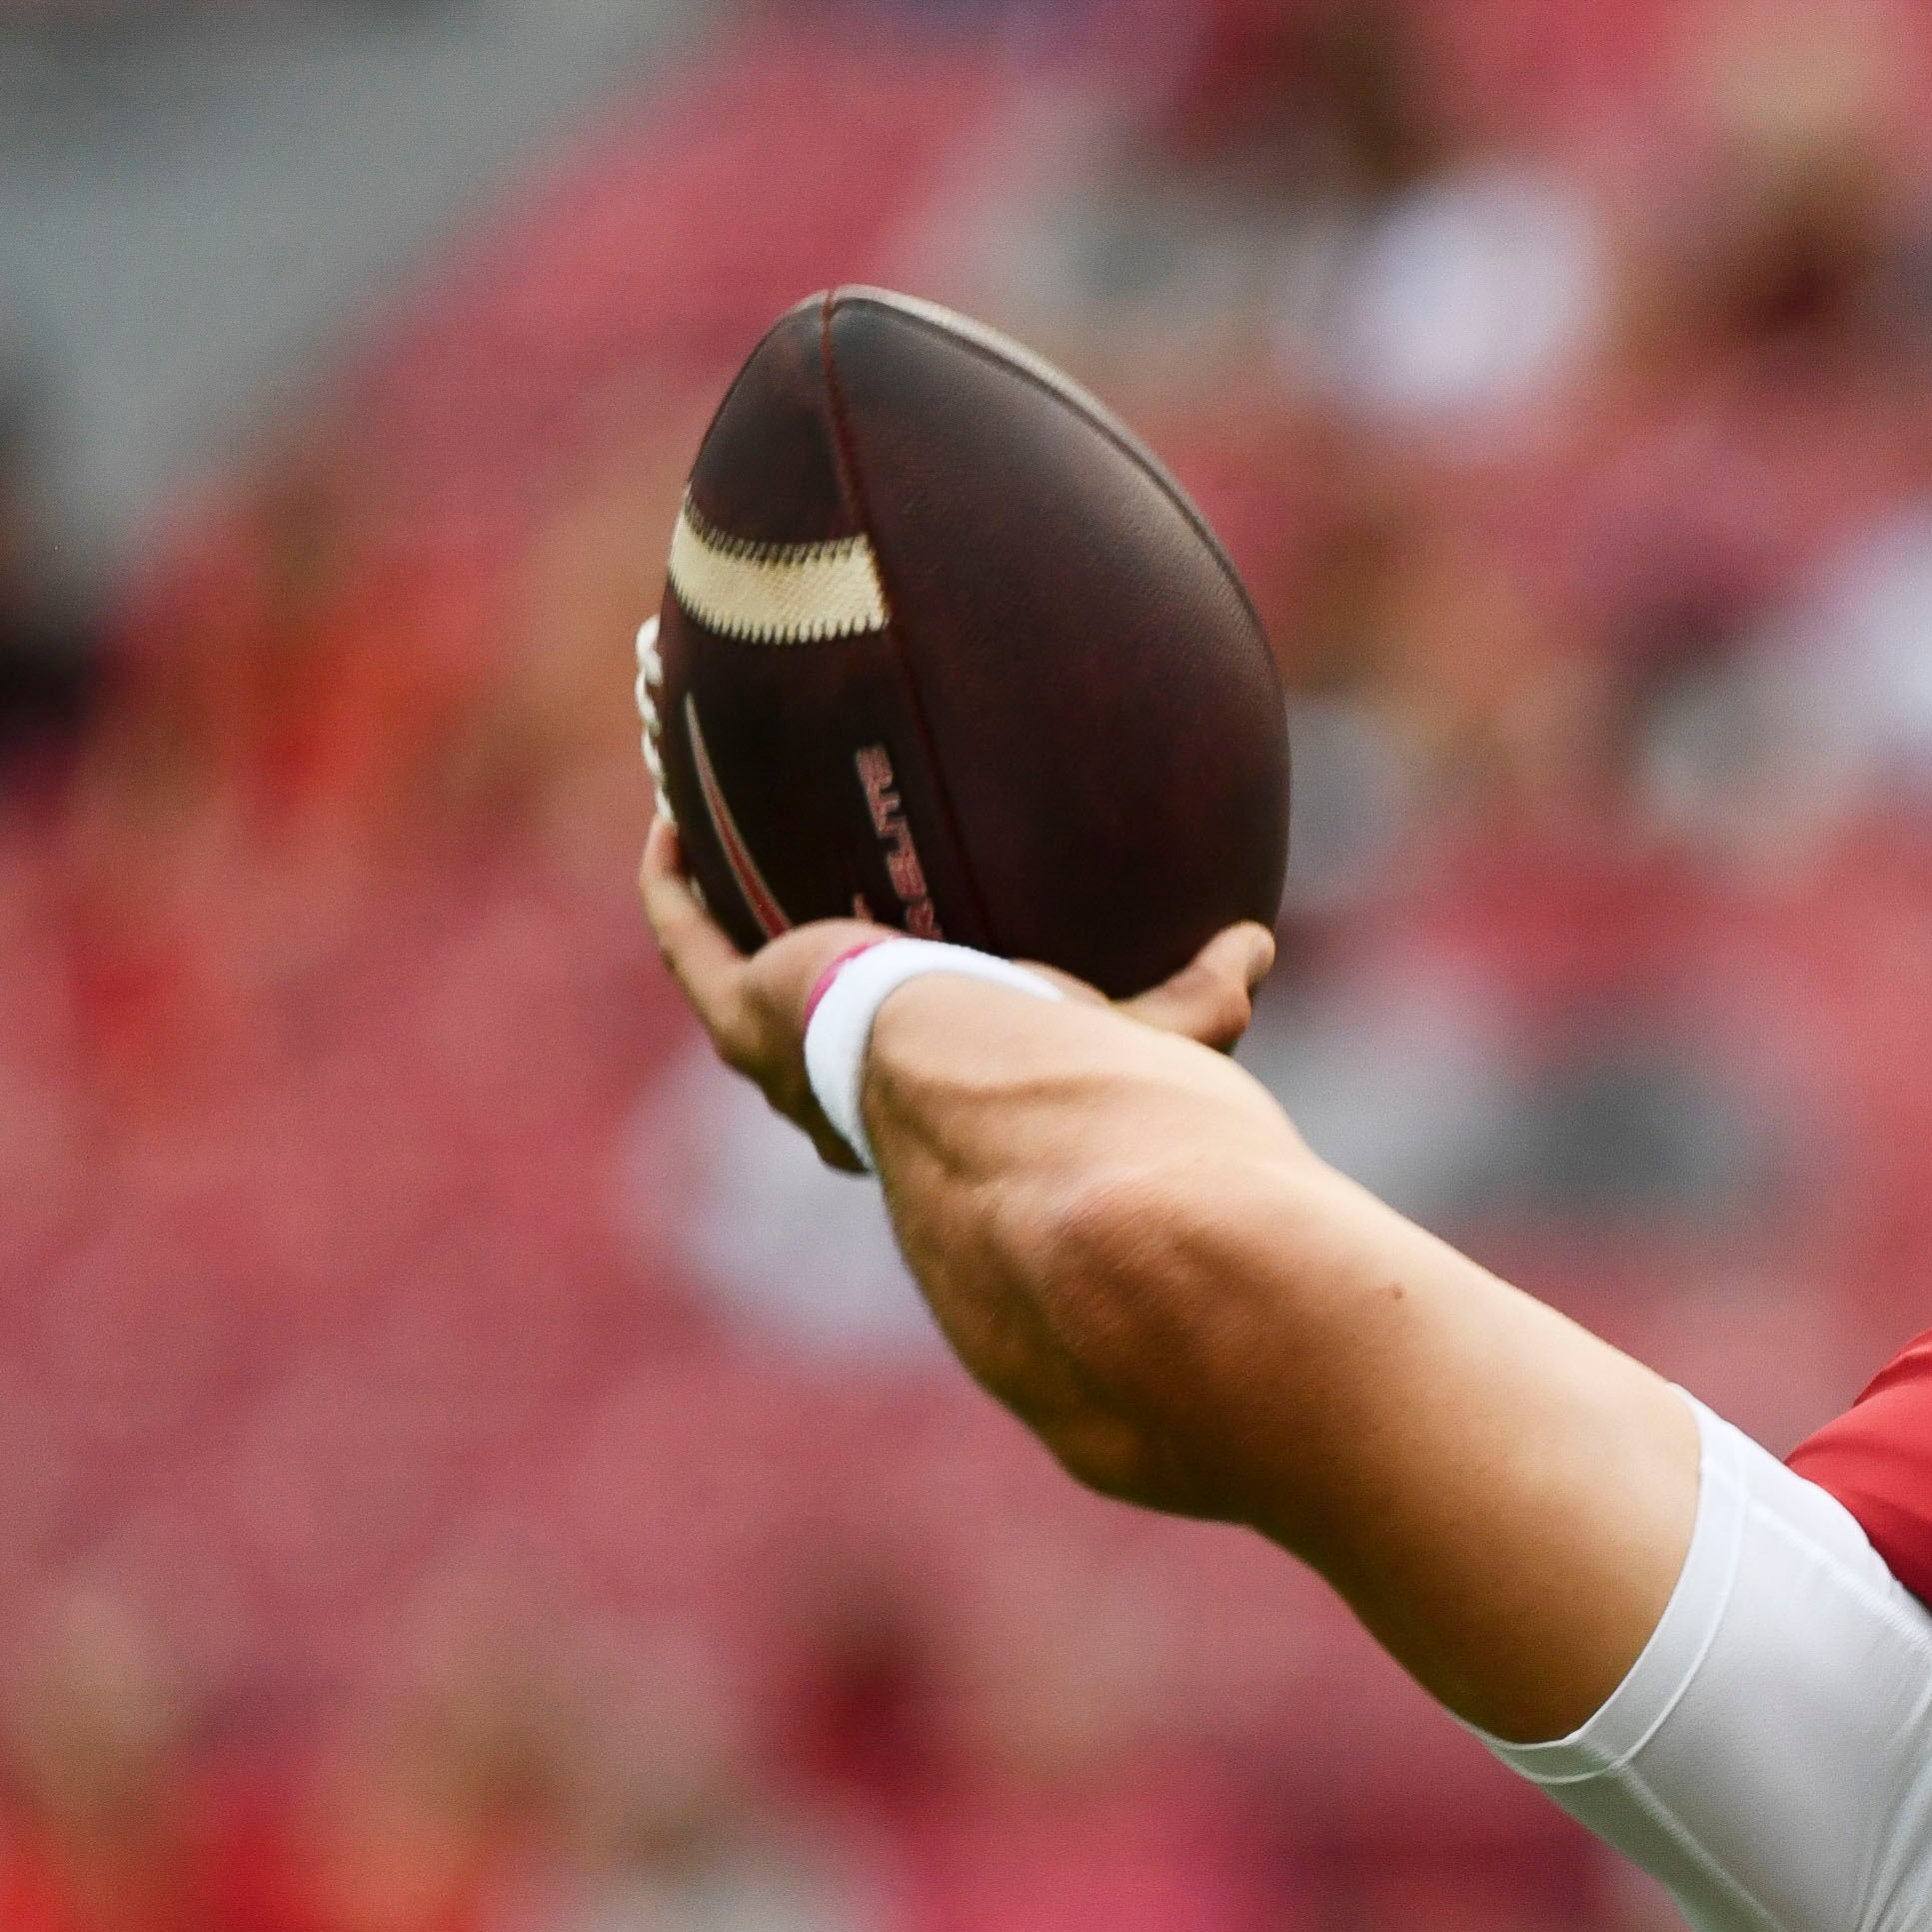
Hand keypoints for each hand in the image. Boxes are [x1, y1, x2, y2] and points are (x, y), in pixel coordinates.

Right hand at [639, 808, 1269, 1174]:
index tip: (910, 990)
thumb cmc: (1077, 1080)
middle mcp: (840, 1096)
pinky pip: (682, 934)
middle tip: (800, 907)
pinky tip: (672, 817)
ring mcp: (781, 1051)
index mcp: (931, 1115)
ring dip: (716, 910)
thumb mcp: (1149, 1034)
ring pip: (726, 978)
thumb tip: (1259, 946)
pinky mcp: (743, 1004)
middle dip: (796, 980)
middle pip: (802, 1042)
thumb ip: (1204, 999)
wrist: (992, 1085)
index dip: (897, 1047)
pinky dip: (674, 878)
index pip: (901, 1090)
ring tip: (710, 842)